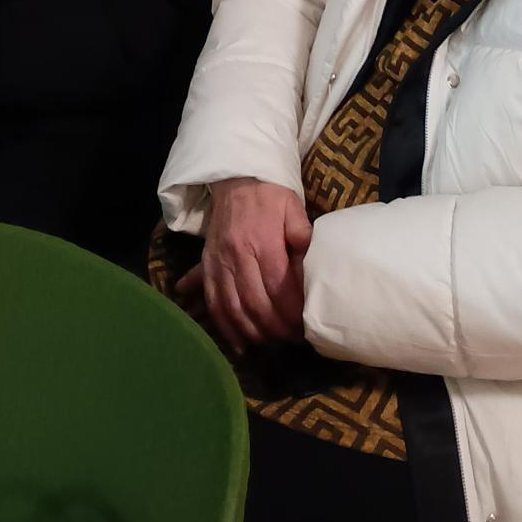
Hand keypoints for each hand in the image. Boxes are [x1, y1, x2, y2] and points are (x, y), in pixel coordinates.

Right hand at [174, 177, 310, 350]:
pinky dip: (225, 327)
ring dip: (252, 332)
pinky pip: (213, 303)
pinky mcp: (208, 266)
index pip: (278, 288)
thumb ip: (303, 237)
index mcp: (262, 242)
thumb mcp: (293, 208)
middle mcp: (237, 256)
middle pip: (255, 304)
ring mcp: (219, 263)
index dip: (291, 312)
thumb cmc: (269, 194)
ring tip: (271, 342)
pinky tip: (240, 344)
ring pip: (232, 309)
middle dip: (276, 328)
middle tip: (292, 339)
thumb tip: (313, 265)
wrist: (235, 177)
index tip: (304, 327)